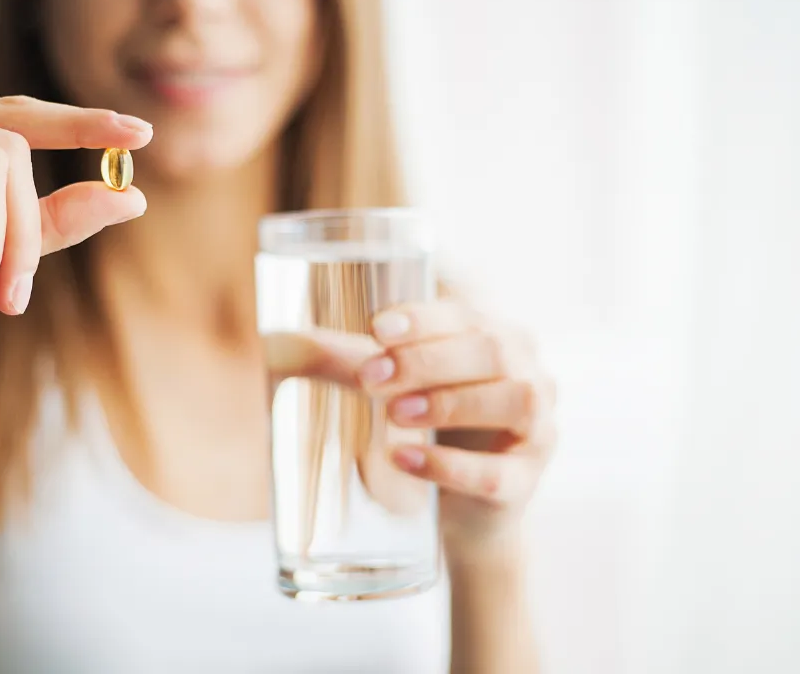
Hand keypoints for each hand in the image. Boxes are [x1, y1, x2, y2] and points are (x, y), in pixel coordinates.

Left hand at [358, 300, 555, 558]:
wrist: (458, 509)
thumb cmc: (432, 428)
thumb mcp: (397, 388)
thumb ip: (354, 362)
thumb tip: (286, 343)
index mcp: (501, 340)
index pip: (467, 316)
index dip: (423, 319)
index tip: (375, 329)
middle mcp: (531, 376)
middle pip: (491, 352)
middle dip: (426, 361)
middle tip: (370, 378)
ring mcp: (537, 430)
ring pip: (512, 402)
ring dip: (448, 403)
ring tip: (393, 414)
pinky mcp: (524, 483)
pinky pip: (495, 473)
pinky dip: (446, 464)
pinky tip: (404, 458)